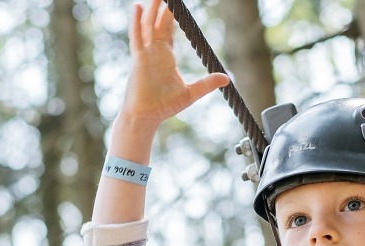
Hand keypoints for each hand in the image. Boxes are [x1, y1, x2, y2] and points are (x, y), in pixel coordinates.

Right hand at [118, 1, 229, 134]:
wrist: (146, 116)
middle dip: (163, 6)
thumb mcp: (190, 93)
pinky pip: (137, 37)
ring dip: (153, 8)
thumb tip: (227, 78)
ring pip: (148, 25)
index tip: (178, 2)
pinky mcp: (138, 59)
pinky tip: (139, 8)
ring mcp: (145, 53)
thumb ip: (207, 83)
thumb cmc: (164, 105)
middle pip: (158, 22)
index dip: (173, 14)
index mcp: (166, 55)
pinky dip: (137, 22)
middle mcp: (155, 50)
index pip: (168, 28)